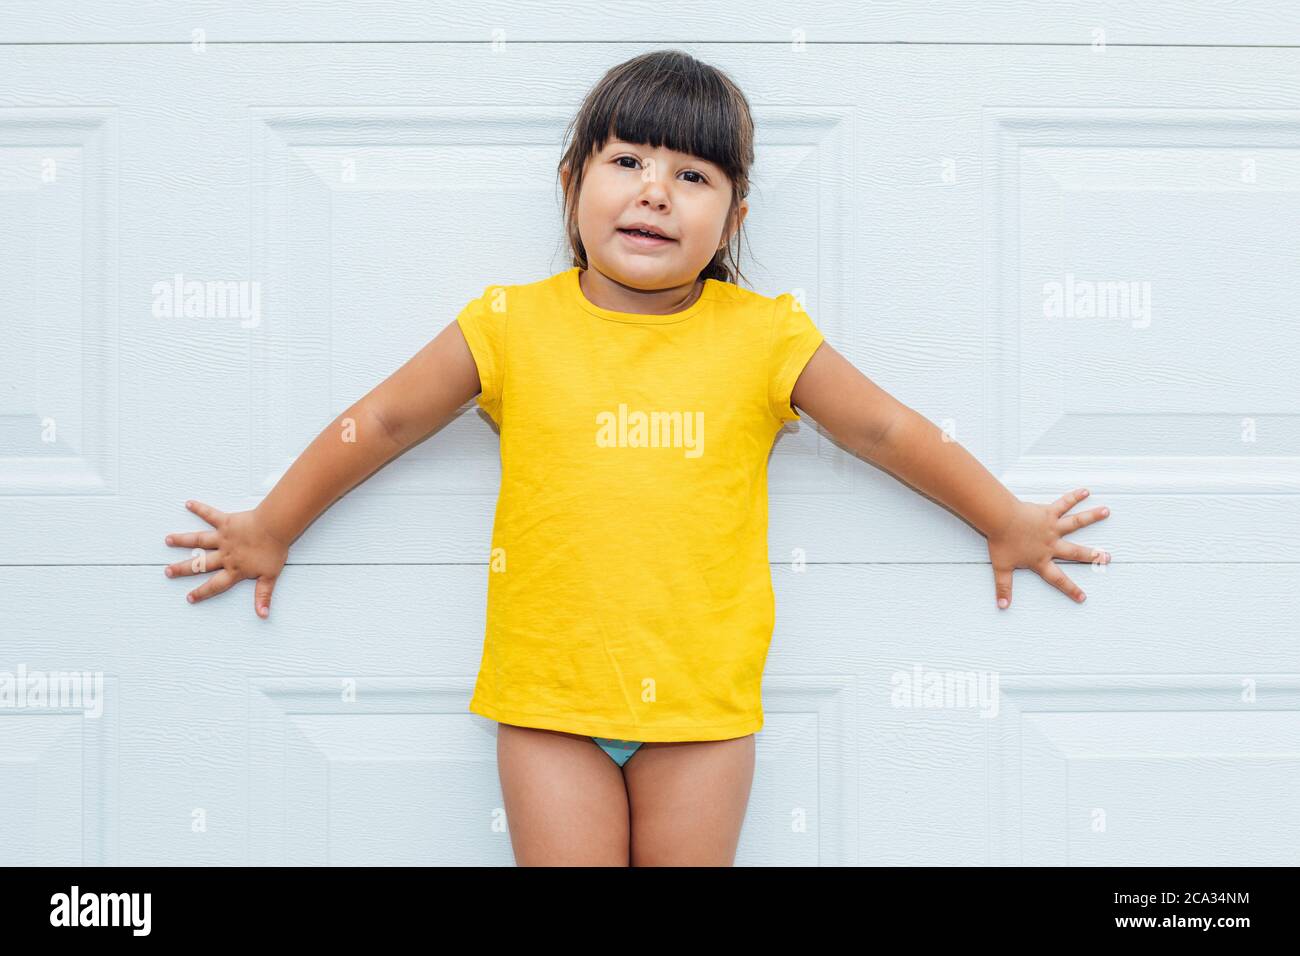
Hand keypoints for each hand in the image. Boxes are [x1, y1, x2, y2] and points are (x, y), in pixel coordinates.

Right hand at [163, 500, 289, 617]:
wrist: (275, 528)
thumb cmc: (274, 551)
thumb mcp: (270, 577)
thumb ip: (263, 595)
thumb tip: (263, 615)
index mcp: (234, 569)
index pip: (215, 585)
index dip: (203, 592)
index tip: (189, 598)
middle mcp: (224, 555)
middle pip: (200, 564)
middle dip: (183, 569)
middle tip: (167, 571)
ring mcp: (223, 538)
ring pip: (199, 541)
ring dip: (182, 540)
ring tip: (167, 540)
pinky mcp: (226, 522)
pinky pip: (210, 515)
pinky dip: (200, 508)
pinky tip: (189, 503)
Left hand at [987, 488, 1110, 608]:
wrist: (1000, 521)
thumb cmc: (1000, 543)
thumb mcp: (1001, 568)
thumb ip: (1003, 587)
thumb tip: (1002, 606)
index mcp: (1040, 560)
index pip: (1057, 579)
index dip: (1070, 589)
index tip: (1083, 597)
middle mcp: (1051, 544)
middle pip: (1075, 552)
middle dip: (1092, 556)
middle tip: (1107, 558)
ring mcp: (1052, 528)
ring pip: (1076, 523)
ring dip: (1092, 517)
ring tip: (1107, 512)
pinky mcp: (1048, 512)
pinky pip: (1063, 503)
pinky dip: (1074, 496)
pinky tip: (1084, 491)